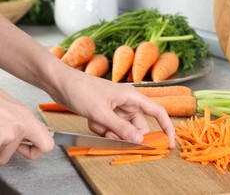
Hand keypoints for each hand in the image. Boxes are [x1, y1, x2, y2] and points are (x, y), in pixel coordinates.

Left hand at [50, 69, 175, 147]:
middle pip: (138, 127)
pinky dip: (101, 129)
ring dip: (110, 133)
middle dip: (127, 135)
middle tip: (113, 136)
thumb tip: (140, 140)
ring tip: (97, 124)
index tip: (169, 144)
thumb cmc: (82, 91)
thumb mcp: (102, 112)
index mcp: (132, 97)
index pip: (158, 113)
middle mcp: (127, 103)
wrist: (60, 83)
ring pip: (122, 130)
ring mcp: (116, 108)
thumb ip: (121, 128)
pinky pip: (109, 128)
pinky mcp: (105, 113)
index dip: (166, 128)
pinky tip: (91, 121)